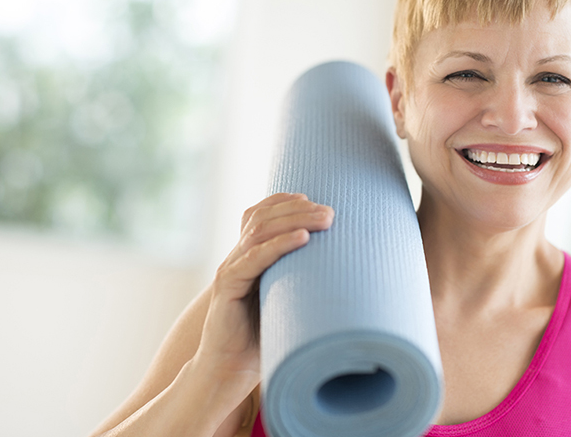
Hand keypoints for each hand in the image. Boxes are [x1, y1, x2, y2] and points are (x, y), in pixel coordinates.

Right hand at [195, 193, 333, 393]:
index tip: (316, 200)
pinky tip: (302, 238)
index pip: (260, 214)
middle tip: (330, 212)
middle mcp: (236, 257)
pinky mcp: (227, 288)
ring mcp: (230, 270)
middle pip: (263, 217)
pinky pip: (253, 259)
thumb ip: (299, 281)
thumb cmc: (260, 337)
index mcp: (247, 256)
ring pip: (259, 231)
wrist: (228, 370)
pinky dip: (279, 245)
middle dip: (298, 209)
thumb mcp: (283, 301)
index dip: (285, 202)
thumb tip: (343, 270)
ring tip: (324, 219)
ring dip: (295, 220)